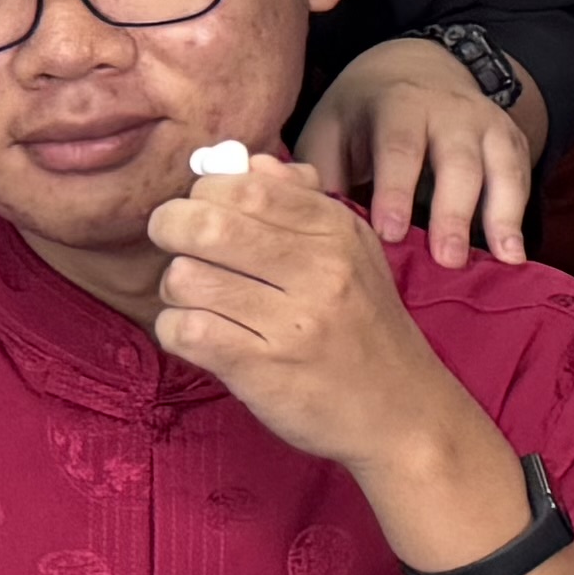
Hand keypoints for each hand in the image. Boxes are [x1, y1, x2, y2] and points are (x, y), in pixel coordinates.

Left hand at [146, 149, 468, 470]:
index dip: (206, 191)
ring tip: (198, 298)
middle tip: (174, 241)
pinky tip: (197, 332)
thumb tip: (244, 162)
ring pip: (186, 277)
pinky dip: (175, 328)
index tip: (203, 208)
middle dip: (171, 226)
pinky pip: (185, 330)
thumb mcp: (354, 253)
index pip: (248, 187)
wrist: (402, 412)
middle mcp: (319, 271)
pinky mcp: (263, 369)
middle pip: (208, 223)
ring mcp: (292, 323)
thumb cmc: (366, 328)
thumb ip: (302, 202)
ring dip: (176, 287)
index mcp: (338, 232)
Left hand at [304, 35, 533, 267]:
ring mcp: (486, 124)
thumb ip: (316, 170)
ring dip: (501, 214)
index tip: (390, 233)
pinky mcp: (510, 141)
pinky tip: (514, 255)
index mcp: (397, 104)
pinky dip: (519, 216)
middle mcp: (450, 111)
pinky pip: (520, 177)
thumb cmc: (363, 115)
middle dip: (453, 210)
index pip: (398, 147)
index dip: (396, 190)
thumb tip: (292, 212)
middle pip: (457, 160)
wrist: (418, 69)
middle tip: (447, 258)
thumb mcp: (330, 127)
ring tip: (502, 259)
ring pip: (501, 167)